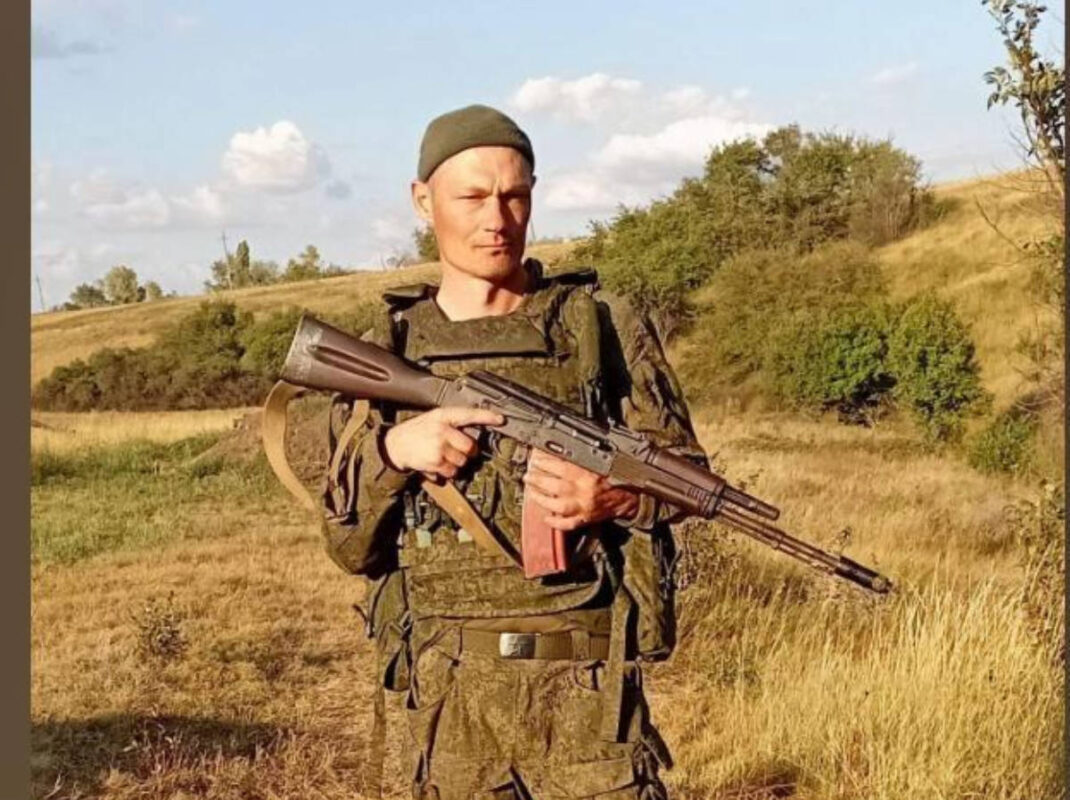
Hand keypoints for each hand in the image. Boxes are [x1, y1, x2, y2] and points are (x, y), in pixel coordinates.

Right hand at [382, 407, 504, 478]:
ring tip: (441, 456)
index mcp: (443, 416)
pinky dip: (446, 471)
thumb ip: (452, 423)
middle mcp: (442, 430)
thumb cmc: (417, 431)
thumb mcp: (433, 419)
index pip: (469, 414)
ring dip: (455, 462)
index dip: (487, 416)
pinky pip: (452, 471)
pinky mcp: (436, 462)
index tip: (501, 419)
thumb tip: (474, 434)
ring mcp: (440, 447)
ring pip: (462, 461)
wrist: (395, 444)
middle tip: (456, 449)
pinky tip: (436, 463)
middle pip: (470, 446)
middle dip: (467, 451)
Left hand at [522, 448, 639, 530]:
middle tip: (528, 474)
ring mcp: (584, 507)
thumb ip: (581, 454)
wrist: (633, 494)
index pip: (559, 466)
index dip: (544, 462)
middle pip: (553, 485)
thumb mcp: (601, 458)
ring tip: (531, 491)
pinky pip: (567, 524)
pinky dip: (555, 522)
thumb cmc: (618, 474)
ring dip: (540, 498)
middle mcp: (585, 490)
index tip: (535, 458)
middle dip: (537, 479)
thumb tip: (559, 448)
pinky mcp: (586, 519)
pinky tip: (546, 517)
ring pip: (555, 505)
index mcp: (589, 472)